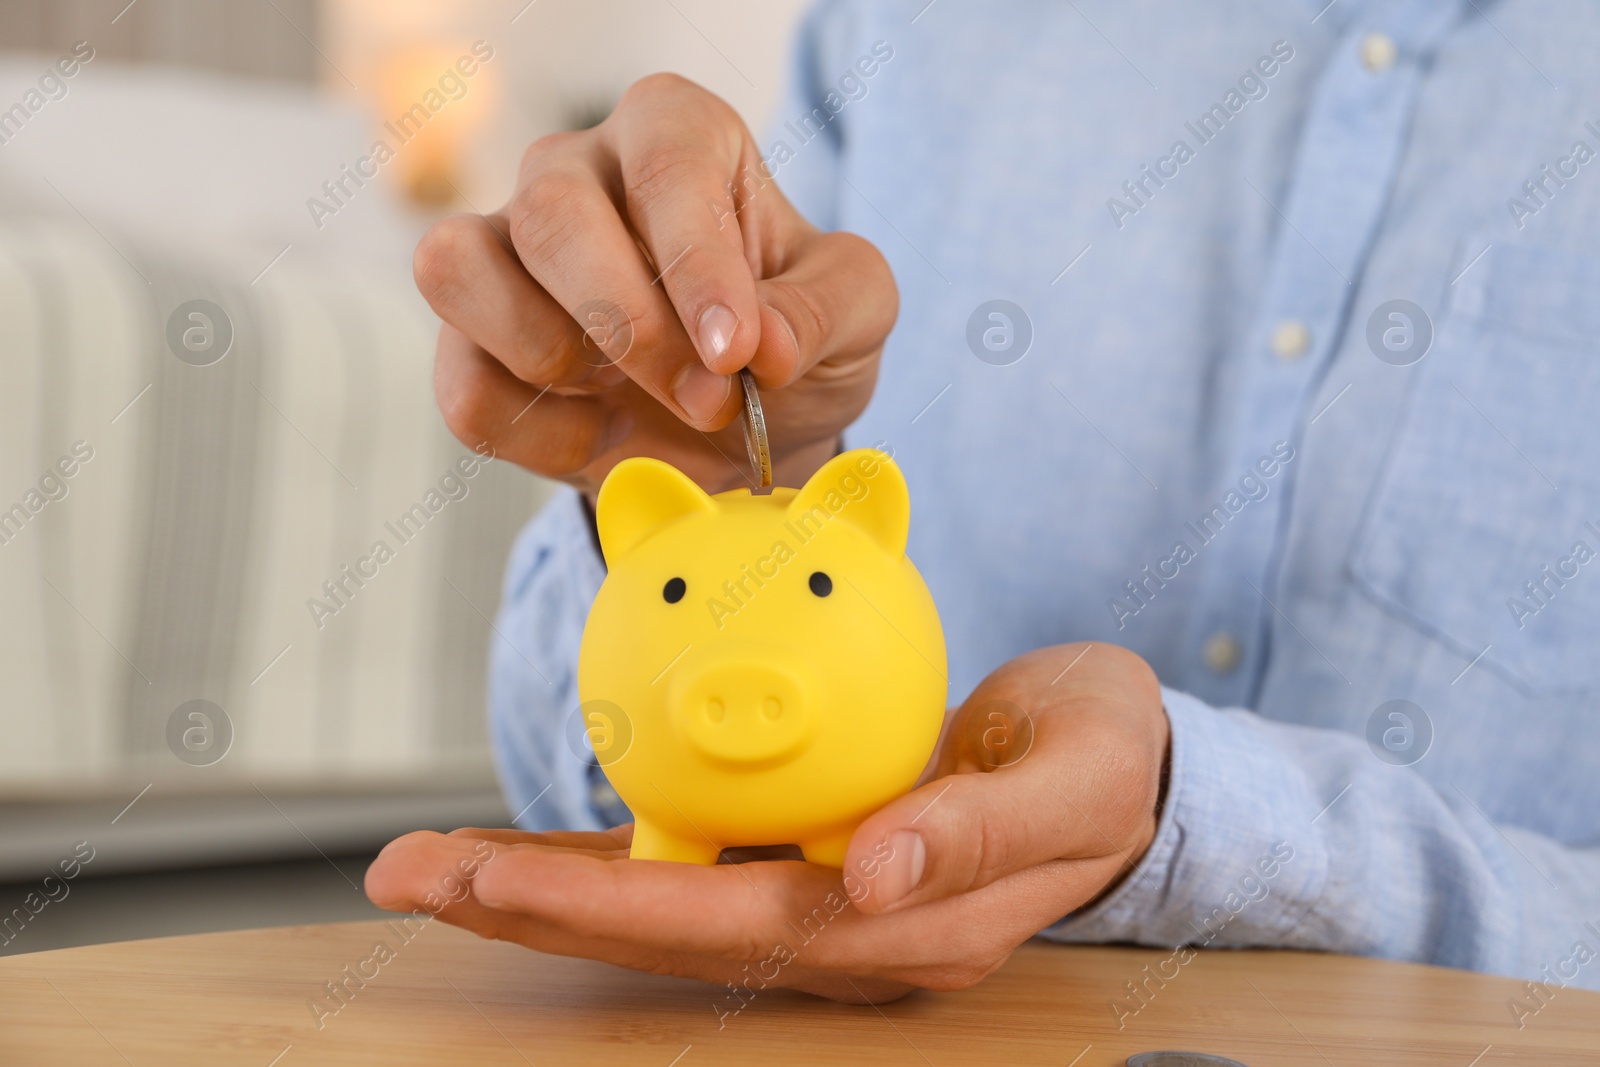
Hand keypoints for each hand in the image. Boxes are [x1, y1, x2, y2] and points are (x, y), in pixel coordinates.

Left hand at [365, 644, 1169, 1002]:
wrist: (1120, 759)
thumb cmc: (1105, 758)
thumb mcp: (1075, 780)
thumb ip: (977, 834)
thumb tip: (875, 881)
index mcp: (901, 928)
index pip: (732, 927)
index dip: (611, 907)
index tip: (500, 879)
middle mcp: (842, 929)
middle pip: (664, 929)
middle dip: (531, 908)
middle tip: (407, 872)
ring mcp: (820, 897)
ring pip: (660, 900)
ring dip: (542, 885)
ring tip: (426, 862)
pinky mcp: (808, 854)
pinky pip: (691, 858)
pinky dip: (606, 848)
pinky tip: (532, 837)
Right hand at [414, 73, 897, 499]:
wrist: (743, 434)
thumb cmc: (792, 342)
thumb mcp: (857, 316)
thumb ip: (827, 310)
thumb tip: (760, 341)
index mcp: (676, 135)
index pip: (665, 164)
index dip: (696, 262)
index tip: (736, 351)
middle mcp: (574, 172)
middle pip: (551, 211)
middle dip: (630, 325)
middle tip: (707, 399)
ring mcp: (505, 253)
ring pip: (459, 267)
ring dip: (552, 356)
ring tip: (633, 402)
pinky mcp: (468, 342)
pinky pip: (460, 381)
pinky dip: (533, 431)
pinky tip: (599, 438)